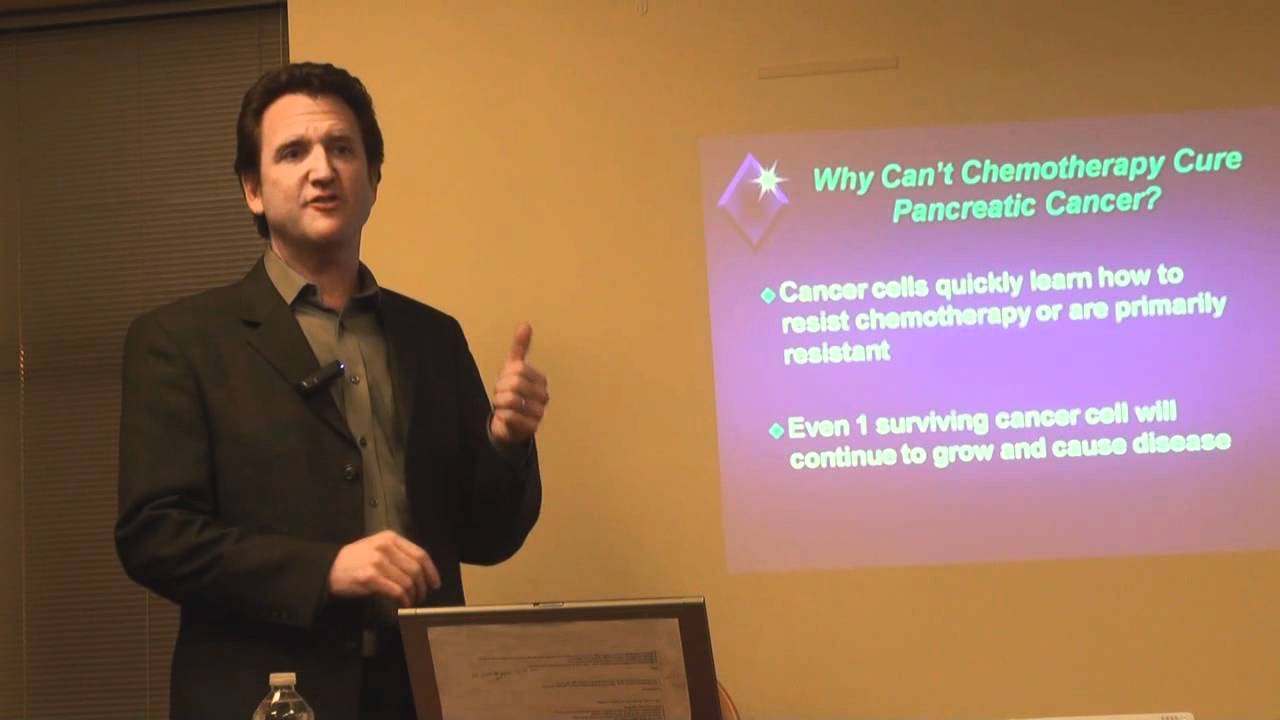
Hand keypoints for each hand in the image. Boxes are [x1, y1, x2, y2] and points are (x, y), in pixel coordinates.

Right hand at [327, 530, 440, 607]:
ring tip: (411, 602)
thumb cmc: (355, 560)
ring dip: (413, 595)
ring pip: (408, 581)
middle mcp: (386, 547)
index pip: (420, 554)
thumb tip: (420, 572)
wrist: (328, 568)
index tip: (435, 583)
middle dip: (423, 586)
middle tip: (422, 596)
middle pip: (416, 569)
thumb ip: (398, 554)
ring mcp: (378, 561)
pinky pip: (396, 591)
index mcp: (390, 538)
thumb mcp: (377, 548)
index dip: (431, 571)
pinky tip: (402, 604)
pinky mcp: (371, 577)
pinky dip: (403, 600)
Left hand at [490, 322, 549, 445]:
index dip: (504, 375)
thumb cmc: (511, 393)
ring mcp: (539, 413)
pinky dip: (502, 416)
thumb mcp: (512, 368)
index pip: (518, 369)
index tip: (503, 382)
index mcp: (540, 380)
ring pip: (511, 400)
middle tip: (500, 396)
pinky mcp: (532, 428)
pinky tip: (503, 417)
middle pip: (514, 384)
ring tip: (502, 406)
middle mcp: (544, 396)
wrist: (507, 423)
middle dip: (500, 390)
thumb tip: (525, 324)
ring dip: (499, 403)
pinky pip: (511, 416)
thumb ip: (520, 347)